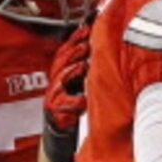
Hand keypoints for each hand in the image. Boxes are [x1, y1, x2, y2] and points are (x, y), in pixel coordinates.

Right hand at [41, 23, 92, 161]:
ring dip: (70, 70)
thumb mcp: (86, 84)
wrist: (62, 133)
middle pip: (59, 60)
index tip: (86, 28)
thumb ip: (93, 69)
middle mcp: (56, 82)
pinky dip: (72, 101)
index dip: (74, 38)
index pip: (66, 50)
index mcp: (64, 73)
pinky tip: (82, 100)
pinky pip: (61, 103)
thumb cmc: (75, 107)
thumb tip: (109, 51)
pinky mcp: (53, 111)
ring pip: (58, 78)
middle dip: (72, 50)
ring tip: (83, 64)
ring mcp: (52, 95)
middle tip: (85, 44)